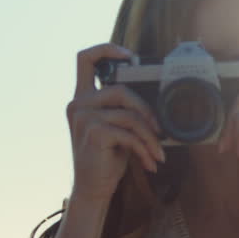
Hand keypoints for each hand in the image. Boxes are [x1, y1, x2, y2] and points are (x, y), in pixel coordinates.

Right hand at [66, 43, 165, 205]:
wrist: (93, 188)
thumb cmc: (107, 158)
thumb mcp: (115, 129)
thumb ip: (123, 110)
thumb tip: (156, 101)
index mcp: (82, 97)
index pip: (85, 59)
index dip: (107, 49)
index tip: (130, 56)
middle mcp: (78, 103)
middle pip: (121, 90)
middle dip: (147, 111)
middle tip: (160, 132)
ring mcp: (83, 117)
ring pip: (130, 115)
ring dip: (150, 138)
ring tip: (158, 154)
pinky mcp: (93, 132)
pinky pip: (129, 133)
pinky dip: (145, 149)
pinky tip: (150, 163)